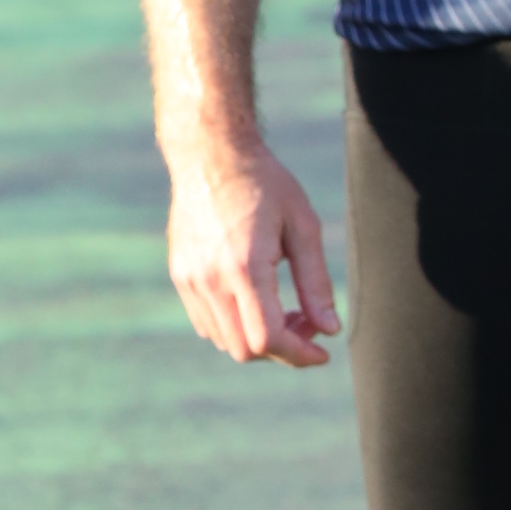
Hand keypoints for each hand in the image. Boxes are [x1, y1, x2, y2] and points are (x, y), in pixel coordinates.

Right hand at [165, 138, 338, 367]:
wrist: (211, 154)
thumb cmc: (265, 183)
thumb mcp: (302, 227)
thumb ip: (316, 283)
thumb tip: (330, 329)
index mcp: (244, 267)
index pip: (267, 339)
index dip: (298, 355)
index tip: (322, 353)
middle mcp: (210, 279)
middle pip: (245, 349)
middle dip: (282, 349)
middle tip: (307, 323)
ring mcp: (190, 279)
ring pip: (224, 341)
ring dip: (258, 339)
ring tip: (285, 310)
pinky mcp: (180, 275)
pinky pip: (206, 323)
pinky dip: (235, 326)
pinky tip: (256, 300)